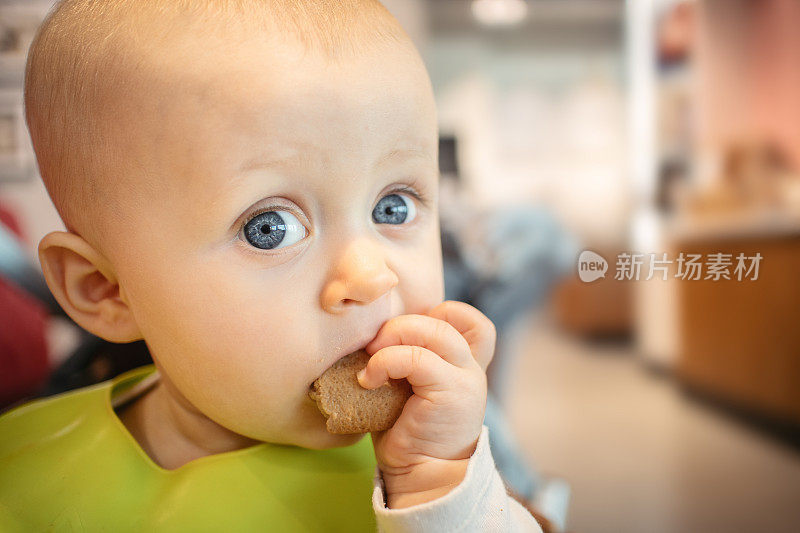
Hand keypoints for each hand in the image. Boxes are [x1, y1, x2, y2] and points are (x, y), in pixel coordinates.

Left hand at [356, 300, 495, 508]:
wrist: (421, 476)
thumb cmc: (406, 432)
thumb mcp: (408, 387)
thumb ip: (406, 358)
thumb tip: (368, 333)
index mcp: (464, 365)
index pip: (471, 322)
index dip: (439, 314)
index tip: (406, 336)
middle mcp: (471, 367)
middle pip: (444, 318)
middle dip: (399, 324)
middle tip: (372, 346)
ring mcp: (466, 378)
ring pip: (434, 330)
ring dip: (393, 338)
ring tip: (370, 360)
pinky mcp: (453, 391)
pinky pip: (417, 358)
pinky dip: (385, 362)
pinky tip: (369, 380)